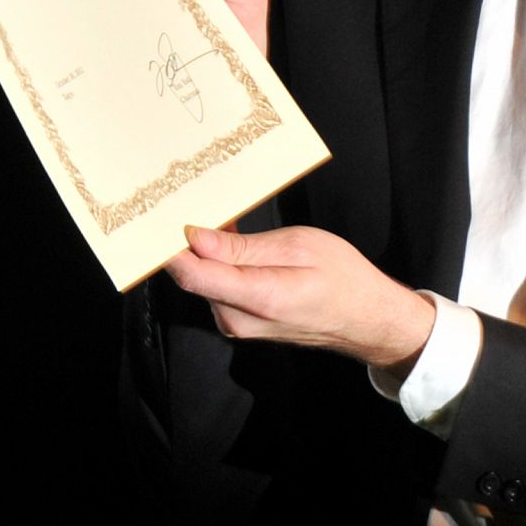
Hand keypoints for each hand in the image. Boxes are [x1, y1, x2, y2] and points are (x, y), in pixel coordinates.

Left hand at [167, 225, 436, 375]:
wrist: (365, 317)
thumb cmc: (341, 278)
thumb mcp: (299, 247)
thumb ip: (243, 248)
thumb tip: (195, 239)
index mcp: (257, 297)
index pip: (192, 274)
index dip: (169, 243)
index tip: (160, 214)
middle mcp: (238, 320)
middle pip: (193, 275)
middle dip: (188, 241)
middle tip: (189, 200)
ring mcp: (238, 325)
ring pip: (204, 280)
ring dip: (205, 251)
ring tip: (218, 217)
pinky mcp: (240, 323)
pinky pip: (217, 288)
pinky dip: (218, 264)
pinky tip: (231, 241)